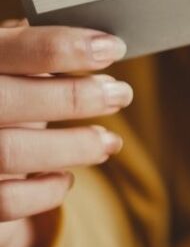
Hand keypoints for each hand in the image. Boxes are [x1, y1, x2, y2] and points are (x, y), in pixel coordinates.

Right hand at [0, 23, 132, 246]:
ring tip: (109, 141)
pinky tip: (64, 178)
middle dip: (75, 98)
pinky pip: (6, 200)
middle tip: (121, 94)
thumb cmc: (5, 98)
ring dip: (72, 146)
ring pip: (10, 152)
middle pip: (8, 101)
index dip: (64, 46)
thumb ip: (38, 55)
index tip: (113, 48)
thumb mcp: (12, 68)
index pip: (11, 47)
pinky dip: (45, 190)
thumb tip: (101, 49)